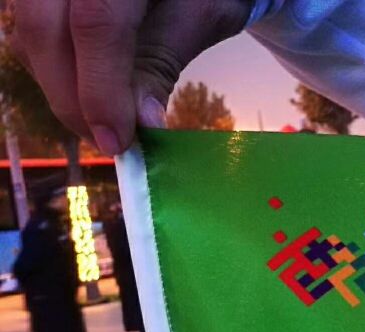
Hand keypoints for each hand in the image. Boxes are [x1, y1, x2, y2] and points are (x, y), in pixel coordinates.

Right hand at [11, 0, 251, 154]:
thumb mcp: (200, 18)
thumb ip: (163, 62)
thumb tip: (142, 125)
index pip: (96, 22)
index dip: (101, 89)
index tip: (118, 141)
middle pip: (43, 28)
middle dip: (71, 98)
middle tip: (109, 143)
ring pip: (29, 35)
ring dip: (61, 89)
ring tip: (104, 125)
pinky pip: (30, 35)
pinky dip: (56, 73)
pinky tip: (89, 98)